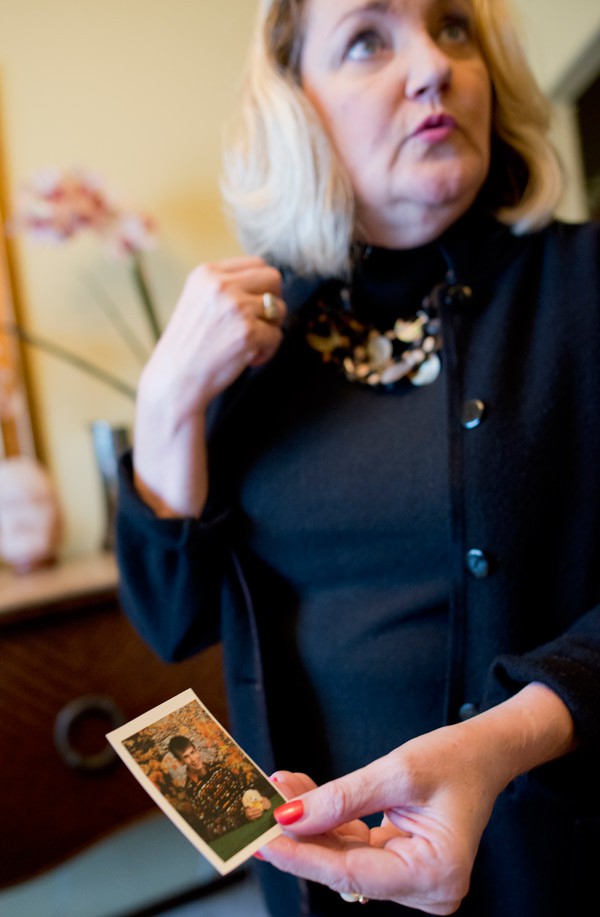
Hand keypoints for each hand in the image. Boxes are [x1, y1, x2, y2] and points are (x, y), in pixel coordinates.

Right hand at [133, 255, 284, 515]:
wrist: (174, 381)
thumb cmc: (188, 349)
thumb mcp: (197, 303)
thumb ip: (226, 289)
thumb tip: (266, 286)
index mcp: (206, 274)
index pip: (255, 263)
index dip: (260, 287)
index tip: (250, 308)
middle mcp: (221, 285)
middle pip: (273, 278)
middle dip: (272, 303)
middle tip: (257, 325)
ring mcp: (235, 307)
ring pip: (280, 308)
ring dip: (270, 329)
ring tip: (248, 346)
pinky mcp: (248, 333)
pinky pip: (277, 336)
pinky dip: (267, 352)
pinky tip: (248, 360)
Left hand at [260, 686, 575, 914]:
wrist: (484, 752)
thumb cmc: (456, 759)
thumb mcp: (398, 772)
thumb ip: (343, 798)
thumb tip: (291, 816)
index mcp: (435, 875)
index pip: (352, 872)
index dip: (304, 856)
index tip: (265, 840)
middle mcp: (426, 890)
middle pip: (345, 867)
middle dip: (302, 834)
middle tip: (262, 808)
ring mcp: (412, 880)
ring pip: (344, 855)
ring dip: (311, 822)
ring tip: (280, 788)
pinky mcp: (400, 865)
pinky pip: (354, 846)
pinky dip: (329, 820)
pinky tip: (303, 794)